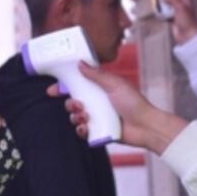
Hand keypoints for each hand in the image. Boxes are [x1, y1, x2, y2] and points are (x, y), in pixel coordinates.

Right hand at [47, 63, 187, 153]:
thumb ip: (97, 75)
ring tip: (84, 116)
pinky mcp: (99, 131)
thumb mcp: (115, 84)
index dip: (63, 88)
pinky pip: (82, 131)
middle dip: (70, 104)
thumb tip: (79, 63)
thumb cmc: (134, 103)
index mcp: (99, 89)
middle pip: (72, 102)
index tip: (51, 90)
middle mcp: (96, 103)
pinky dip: (81, 129)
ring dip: (75, 117)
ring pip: (75, 117)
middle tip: (77, 105)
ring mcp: (97, 118)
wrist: (145, 125)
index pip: (77, 86)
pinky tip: (85, 127)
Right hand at [163, 0, 196, 44]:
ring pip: (166, 3)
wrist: (188, 36)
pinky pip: (163, 12)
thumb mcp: (181, 7)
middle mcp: (180, 4)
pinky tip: (153, 8)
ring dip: (160, 1)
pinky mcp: (171, 18)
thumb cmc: (188, 21)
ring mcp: (175, 11)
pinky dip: (159, 10)